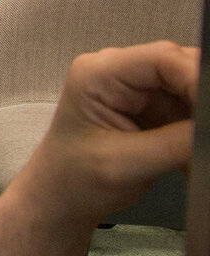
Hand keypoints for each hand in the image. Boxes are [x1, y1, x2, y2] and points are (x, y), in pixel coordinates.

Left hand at [16, 42, 196, 229]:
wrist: (61, 197)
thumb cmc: (74, 179)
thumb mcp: (125, 164)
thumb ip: (176, 144)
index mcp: (98, 73)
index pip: (163, 58)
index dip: (198, 79)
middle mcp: (118, 71)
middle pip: (183, 67)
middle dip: (203, 99)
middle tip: (206, 136)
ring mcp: (138, 89)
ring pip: (192, 88)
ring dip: (202, 118)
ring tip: (196, 152)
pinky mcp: (153, 108)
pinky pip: (191, 109)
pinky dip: (199, 131)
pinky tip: (191, 158)